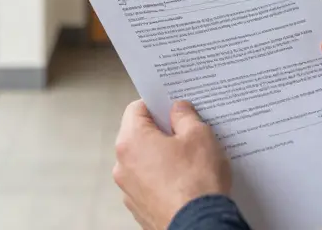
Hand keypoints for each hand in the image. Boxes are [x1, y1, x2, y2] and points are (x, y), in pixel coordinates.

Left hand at [113, 99, 231, 228]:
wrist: (199, 227)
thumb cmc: (196, 182)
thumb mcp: (199, 135)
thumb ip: (185, 116)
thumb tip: (178, 109)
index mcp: (132, 141)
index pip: (136, 109)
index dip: (157, 105)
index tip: (174, 108)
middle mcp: (122, 165)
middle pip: (139, 136)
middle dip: (162, 132)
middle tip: (187, 133)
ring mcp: (129, 189)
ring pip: (144, 161)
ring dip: (162, 157)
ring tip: (190, 161)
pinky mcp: (139, 208)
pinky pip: (149, 184)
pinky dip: (163, 180)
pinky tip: (185, 182)